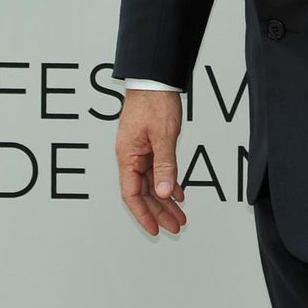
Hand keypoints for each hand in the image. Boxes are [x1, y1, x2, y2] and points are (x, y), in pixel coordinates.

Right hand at [114, 89, 186, 236]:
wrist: (155, 77)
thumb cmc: (153, 100)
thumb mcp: (162, 136)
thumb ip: (164, 166)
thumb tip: (164, 193)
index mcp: (127, 155)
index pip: (132, 194)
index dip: (143, 214)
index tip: (155, 229)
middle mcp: (131, 156)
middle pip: (143, 192)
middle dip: (159, 212)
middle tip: (176, 227)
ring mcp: (140, 151)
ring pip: (151, 183)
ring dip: (165, 201)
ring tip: (180, 216)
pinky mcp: (149, 145)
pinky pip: (157, 170)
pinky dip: (168, 183)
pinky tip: (178, 193)